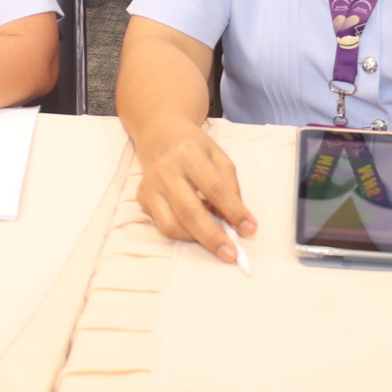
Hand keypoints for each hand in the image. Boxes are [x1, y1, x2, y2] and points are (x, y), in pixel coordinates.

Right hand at [133, 121, 256, 264]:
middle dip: (212, 236)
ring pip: (171, 224)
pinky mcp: (142, 198)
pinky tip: (197, 231)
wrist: (162, 137)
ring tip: (217, 243)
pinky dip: (183, 234)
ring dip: (197, 239)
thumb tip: (237, 221)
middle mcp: (165, 170)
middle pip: (189, 210)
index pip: (214, 187)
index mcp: (189, 154)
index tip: (249, 229)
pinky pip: (163, 226)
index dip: (234, 211)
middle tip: (231, 254)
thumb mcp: (219, 158)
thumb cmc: (196, 150)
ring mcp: (150, 185)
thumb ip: (230, 187)